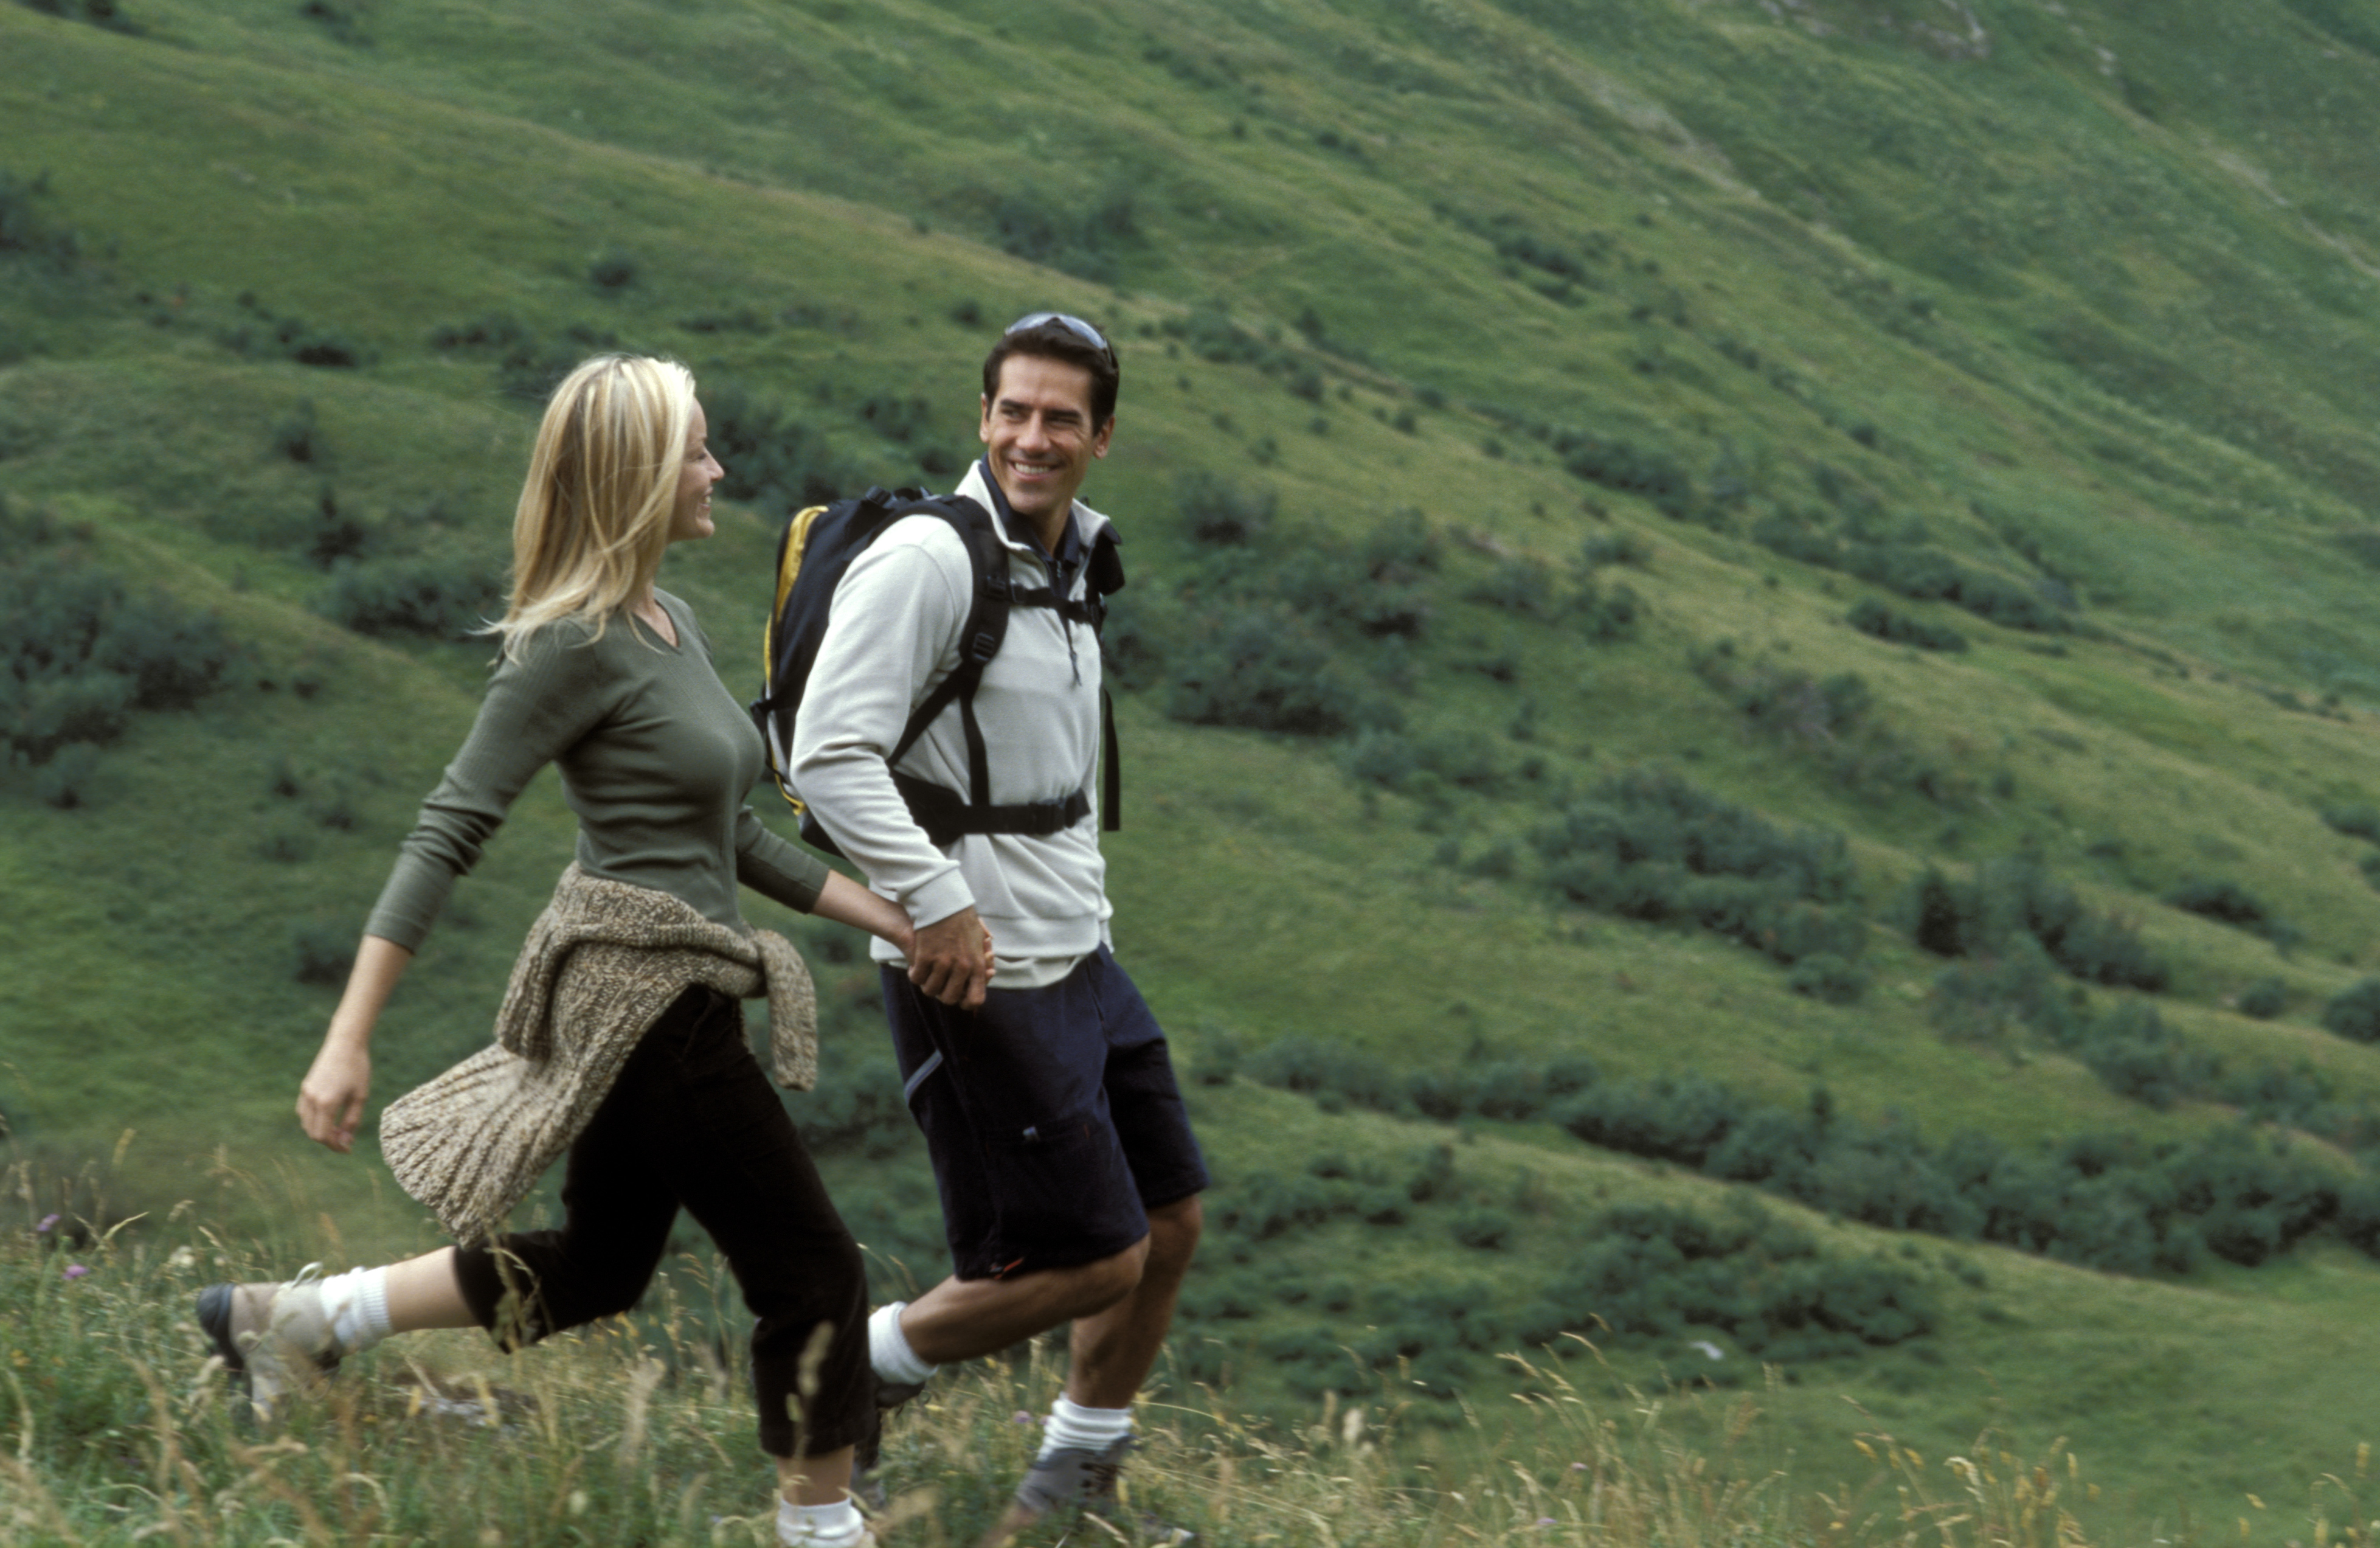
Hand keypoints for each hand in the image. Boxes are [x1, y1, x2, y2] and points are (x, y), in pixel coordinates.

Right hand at [297, 1037, 370, 1152]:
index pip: (323, 1136)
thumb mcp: (360, 1096)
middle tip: (346, 1140)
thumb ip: (352, 1120)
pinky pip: (304, 1111)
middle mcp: (312, 1099)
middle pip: (313, 1133)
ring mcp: (305, 1093)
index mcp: (327, 1103)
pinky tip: (329, 1117)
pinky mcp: (305, 1087)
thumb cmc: (358, 1069)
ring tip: (339, 1128)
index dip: (335, 1146)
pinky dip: (313, 1120)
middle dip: (329, 1141)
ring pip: (306, 1123)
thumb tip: (345, 1141)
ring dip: (320, 1131)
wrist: (345, 1044)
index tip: (348, 1149)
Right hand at [909, 905, 991, 1009]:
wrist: (946, 902)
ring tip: (926, 976)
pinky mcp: (925, 956)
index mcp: (977, 965)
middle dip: (942, 995)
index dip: (966, 1003)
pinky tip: (916, 968)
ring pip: (931, 990)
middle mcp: (962, 967)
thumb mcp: (979, 941)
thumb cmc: (963, 920)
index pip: (975, 999)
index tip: (959, 999)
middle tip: (939, 985)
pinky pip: (917, 977)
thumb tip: (987, 974)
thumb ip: (981, 961)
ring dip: (927, 985)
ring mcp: (943, 962)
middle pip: (949, 998)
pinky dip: (915, 975)